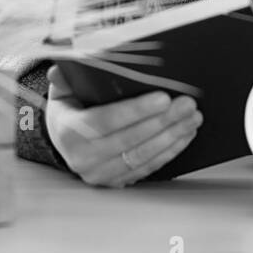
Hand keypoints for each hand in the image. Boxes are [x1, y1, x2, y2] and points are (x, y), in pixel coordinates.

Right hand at [45, 65, 203, 187]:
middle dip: (164, 121)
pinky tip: (185, 134)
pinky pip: (148, 168)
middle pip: (130, 140)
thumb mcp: (62, 92)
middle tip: (188, 104)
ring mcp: (100, 174)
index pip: (106, 121)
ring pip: (143, 156)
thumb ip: (65, 79)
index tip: (164, 97)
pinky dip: (170, 151)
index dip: (136, 111)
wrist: (63, 142)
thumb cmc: (69, 110)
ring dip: (173, 136)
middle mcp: (83, 159)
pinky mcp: (116, 183)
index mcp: (69, 132)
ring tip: (192, 117)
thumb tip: (60, 70)